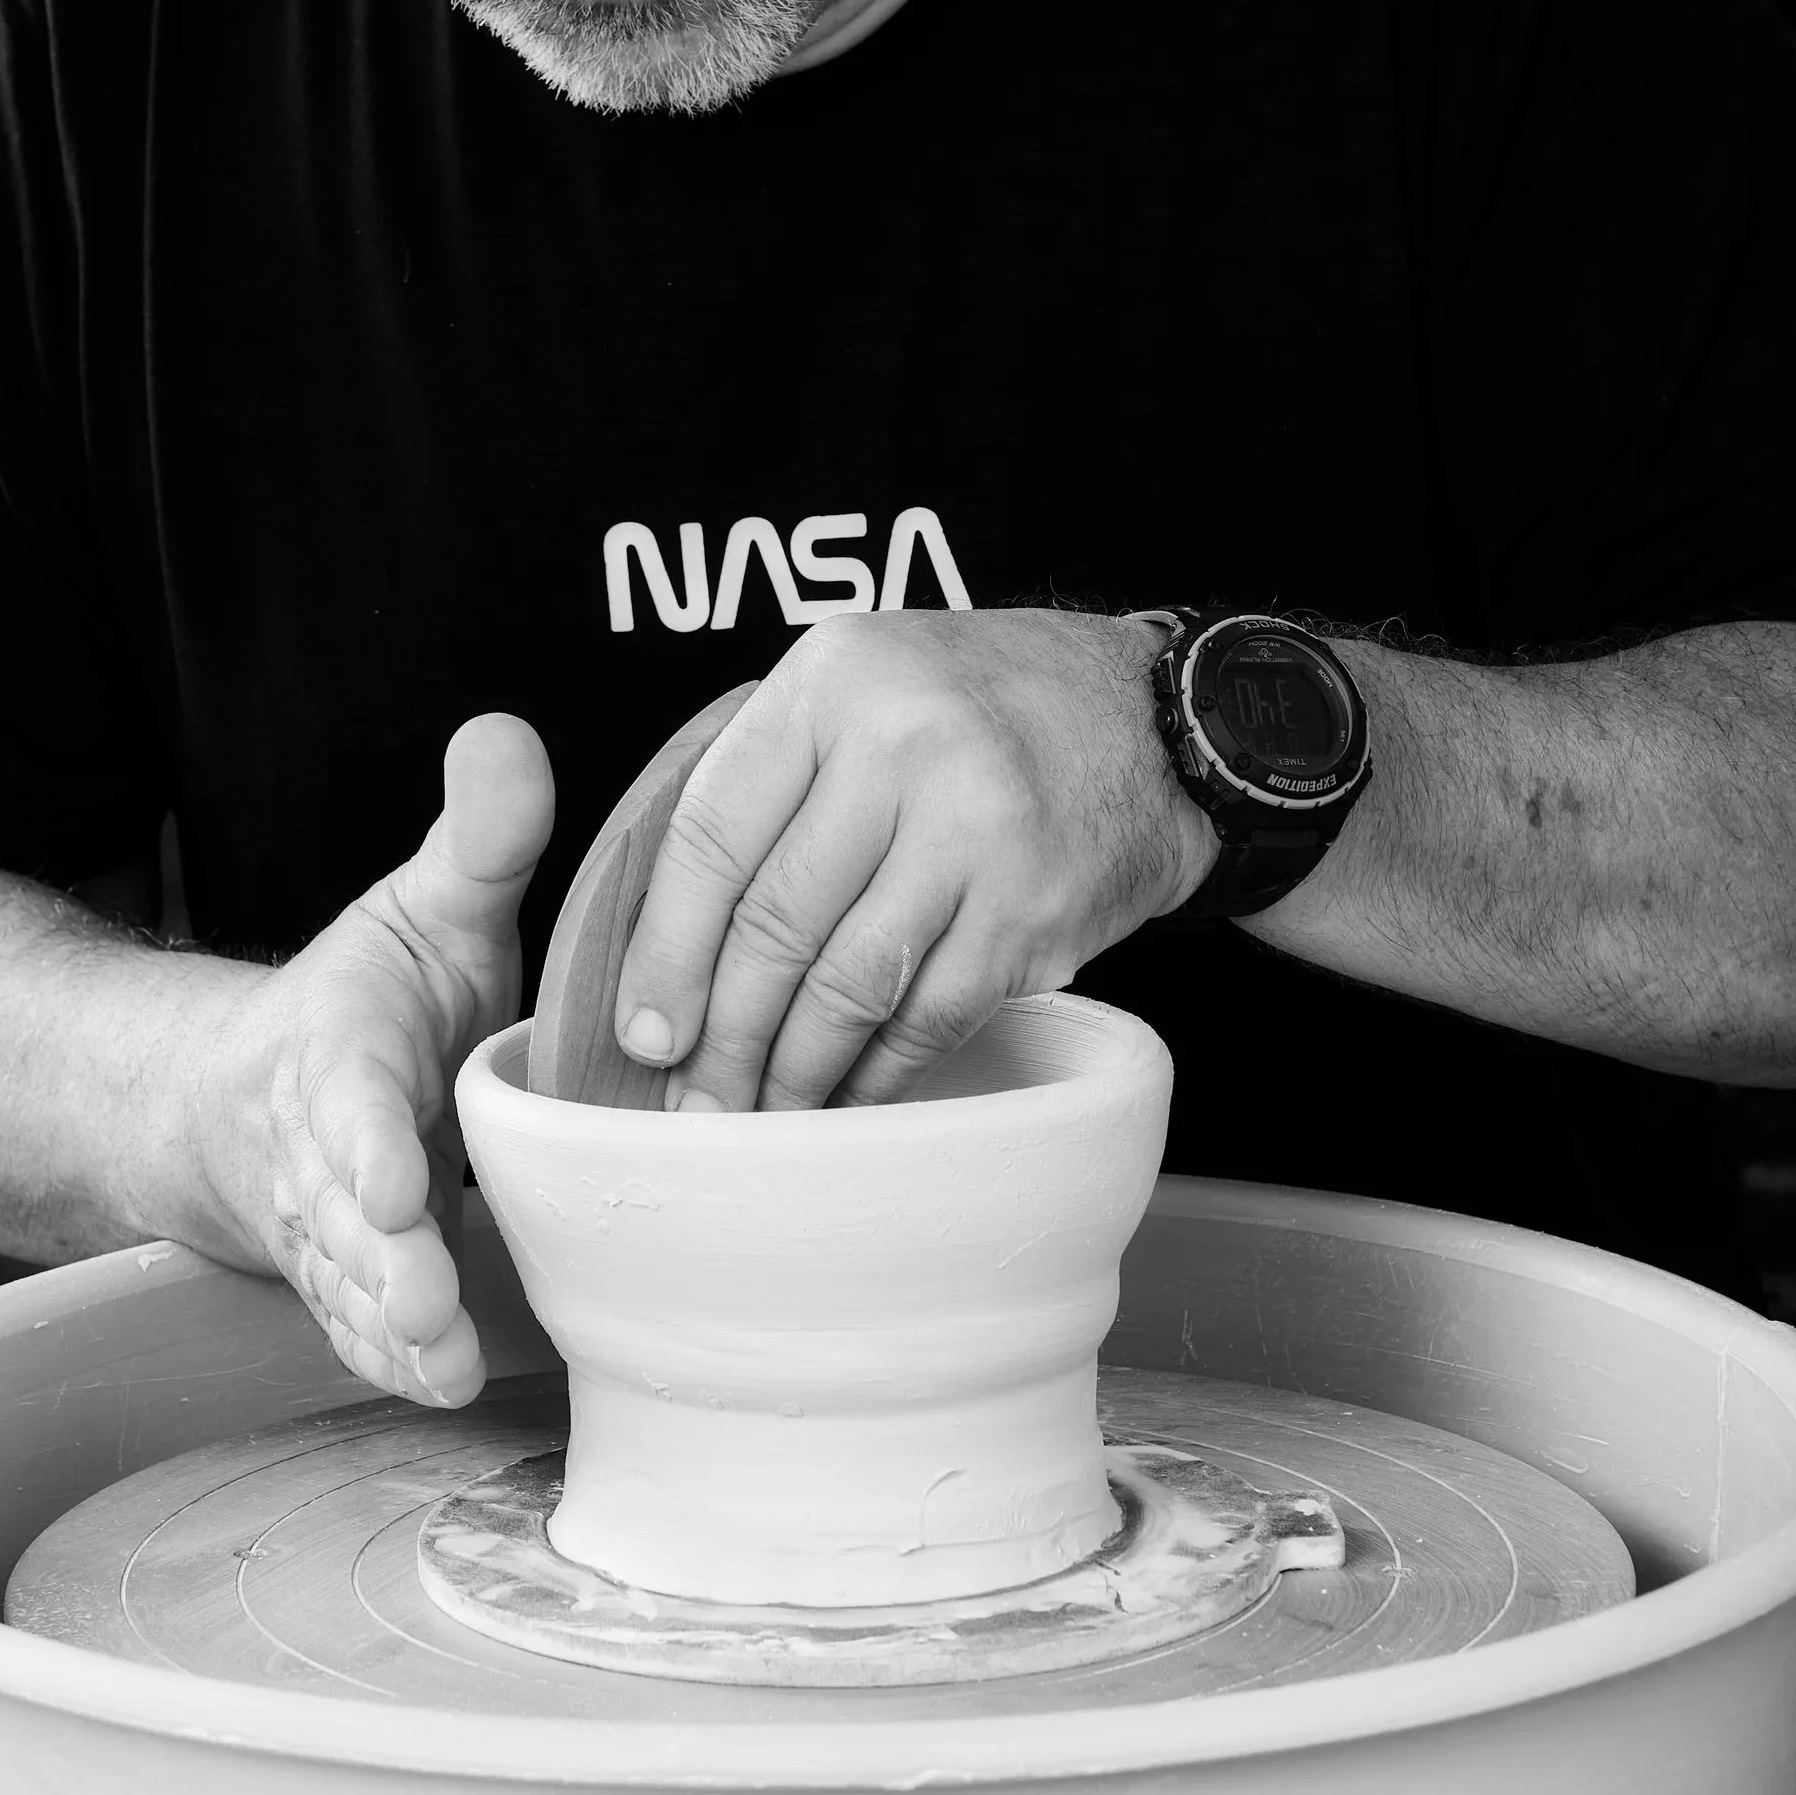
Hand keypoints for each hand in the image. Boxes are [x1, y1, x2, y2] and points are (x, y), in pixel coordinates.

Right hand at [181, 711, 552, 1402]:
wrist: (246, 1100)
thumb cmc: (374, 1002)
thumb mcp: (424, 905)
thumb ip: (478, 837)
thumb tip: (507, 734)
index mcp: (342, 1053)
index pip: (348, 1102)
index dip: (365, 1146)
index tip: (393, 1188)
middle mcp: (324, 1155)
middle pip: (343, 1219)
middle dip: (383, 1265)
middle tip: (431, 1307)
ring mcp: (329, 1236)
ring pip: (348, 1291)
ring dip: (391, 1330)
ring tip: (443, 1364)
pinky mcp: (352, 1290)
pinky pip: (362, 1333)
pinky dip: (394, 1365)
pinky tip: (444, 1387)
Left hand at [612, 610, 1209, 1110]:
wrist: (1151, 719)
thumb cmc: (984, 706)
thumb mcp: (862, 685)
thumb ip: (771, 778)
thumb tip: (668, 940)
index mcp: (835, 679)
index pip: (714, 832)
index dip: (665, 947)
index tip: (644, 1029)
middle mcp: (902, 744)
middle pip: (776, 923)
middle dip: (723, 1035)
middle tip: (695, 1100)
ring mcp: (976, 829)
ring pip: (849, 986)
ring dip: (794, 1073)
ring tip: (759, 1117)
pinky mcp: (1033, 908)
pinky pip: (930, 1016)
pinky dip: (878, 1073)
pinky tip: (847, 1097)